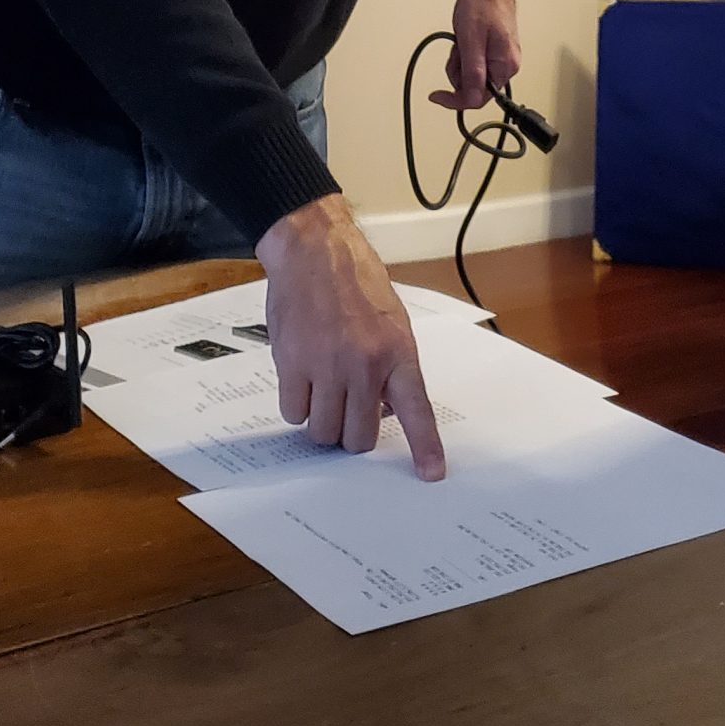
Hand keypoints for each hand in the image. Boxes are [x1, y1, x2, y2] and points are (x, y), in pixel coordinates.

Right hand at [256, 193, 444, 478]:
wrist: (315, 250)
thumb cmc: (355, 283)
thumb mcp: (391, 322)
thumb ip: (391, 368)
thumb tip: (385, 412)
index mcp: (398, 353)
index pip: (417, 411)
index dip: (424, 447)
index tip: (431, 474)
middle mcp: (366, 365)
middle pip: (358, 438)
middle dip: (351, 433)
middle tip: (347, 411)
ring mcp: (328, 366)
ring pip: (323, 431)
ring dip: (322, 420)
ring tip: (321, 389)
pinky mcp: (293, 363)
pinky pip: (293, 411)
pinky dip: (296, 404)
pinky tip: (301, 377)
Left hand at [430, 0, 520, 112]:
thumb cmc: (484, 3)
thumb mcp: (472, 40)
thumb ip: (472, 73)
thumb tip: (471, 100)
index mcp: (505, 66)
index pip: (479, 99)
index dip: (455, 99)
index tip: (437, 95)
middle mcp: (506, 65)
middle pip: (474, 87)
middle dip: (458, 71)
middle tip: (457, 49)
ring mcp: (500, 57)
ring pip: (471, 74)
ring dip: (460, 60)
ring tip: (462, 38)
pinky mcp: (494, 50)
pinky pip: (473, 62)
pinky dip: (464, 53)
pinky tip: (465, 37)